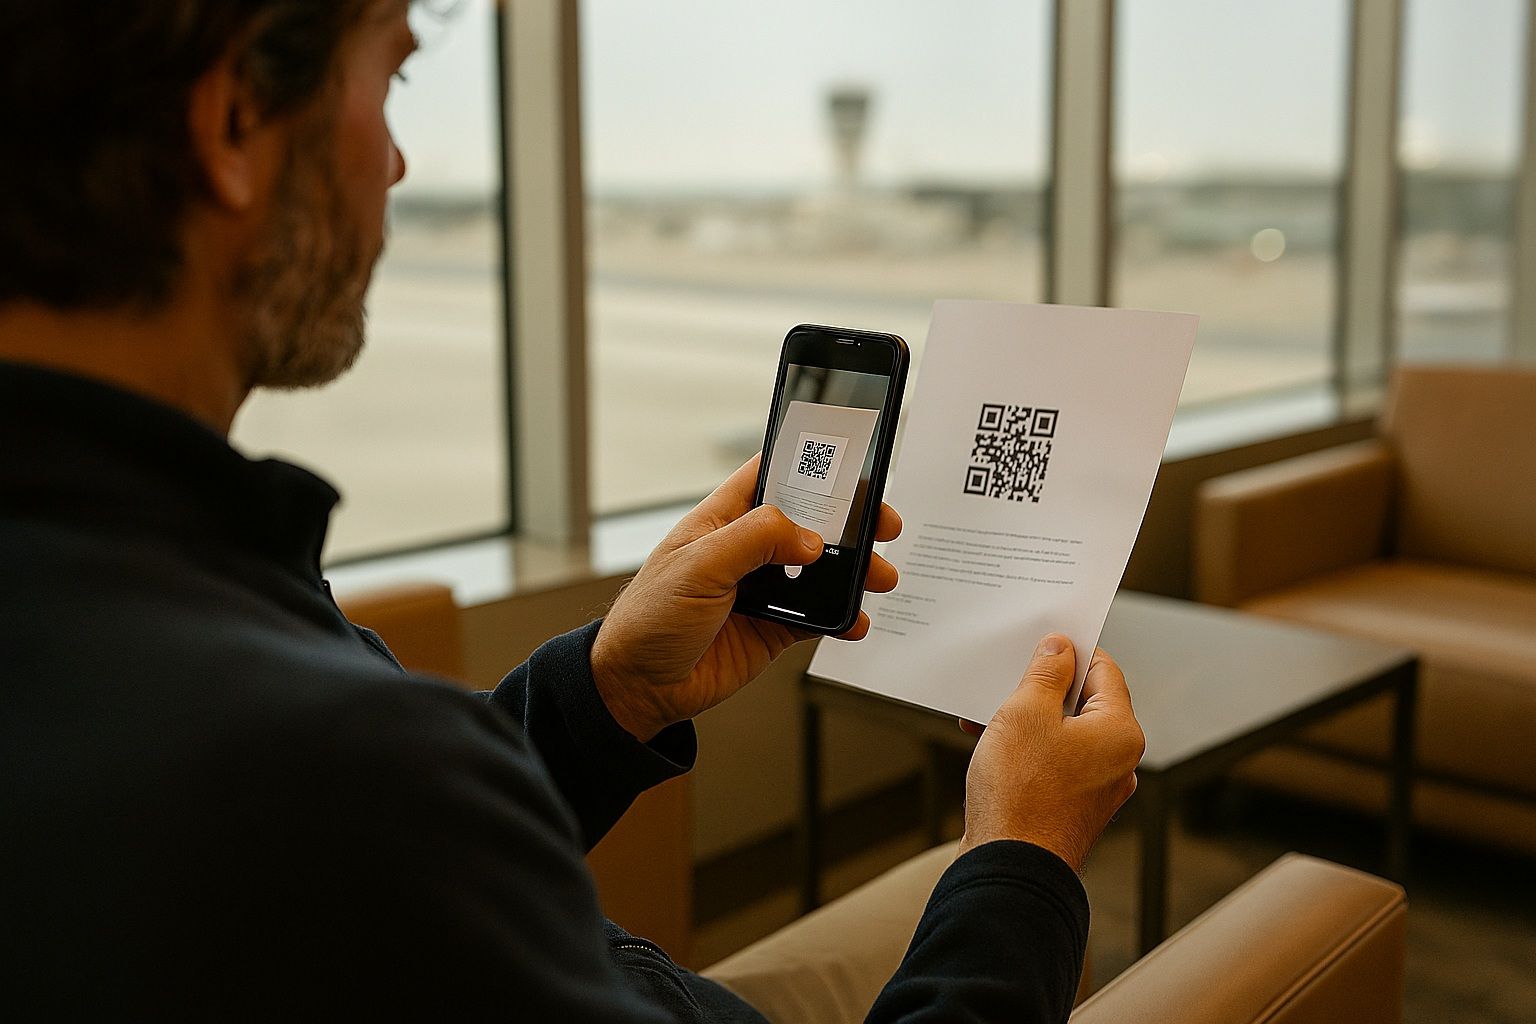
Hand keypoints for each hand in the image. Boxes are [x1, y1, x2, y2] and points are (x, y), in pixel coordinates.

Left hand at [591, 456, 901, 741]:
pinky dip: (842, 617)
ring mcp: (763, 589)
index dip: (809, 465)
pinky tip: (853, 620)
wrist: (638, 687)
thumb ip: (755, 541)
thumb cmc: (647, 618)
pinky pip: (818, 616)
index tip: (851, 463)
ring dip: (855, 571)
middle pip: (810, 521)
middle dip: (850, 521)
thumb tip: (810, 539)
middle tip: (882, 524)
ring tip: (879, 577)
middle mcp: (747, 549)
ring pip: (822, 570)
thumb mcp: (698, 566)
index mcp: (723, 519)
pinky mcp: (774, 627)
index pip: (772, 475)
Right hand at [958, 635, 1143, 871]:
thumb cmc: (1020, 792)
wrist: (1008, 869)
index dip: (1072, 650)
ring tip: (985, 714)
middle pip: (1083, 703)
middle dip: (1040, 688)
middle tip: (1007, 675)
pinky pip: (1053, 764)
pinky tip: (988, 744)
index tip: (1042, 640)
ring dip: (1026, 719)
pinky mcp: (1071, 809)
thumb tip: (1061, 648)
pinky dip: (1025, 750)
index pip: (1105, 670)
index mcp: (1120, 732)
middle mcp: (1118, 761)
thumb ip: (1046, 674)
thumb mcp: (1025, 713)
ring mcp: (1096, 789)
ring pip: (1063, 735)